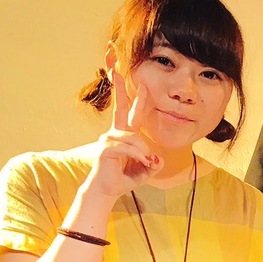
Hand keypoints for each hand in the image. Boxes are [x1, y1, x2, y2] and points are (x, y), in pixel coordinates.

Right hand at [85, 67, 163, 197]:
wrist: (108, 190)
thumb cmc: (124, 178)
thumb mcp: (145, 170)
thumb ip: (153, 163)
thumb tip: (156, 158)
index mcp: (125, 136)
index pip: (131, 113)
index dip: (136, 99)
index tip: (141, 83)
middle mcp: (116, 133)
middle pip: (120, 108)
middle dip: (121, 90)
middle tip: (118, 70)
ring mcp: (109, 139)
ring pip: (134, 137)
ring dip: (143, 151)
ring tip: (146, 162)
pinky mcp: (106, 148)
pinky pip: (129, 148)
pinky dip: (138, 155)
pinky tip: (142, 161)